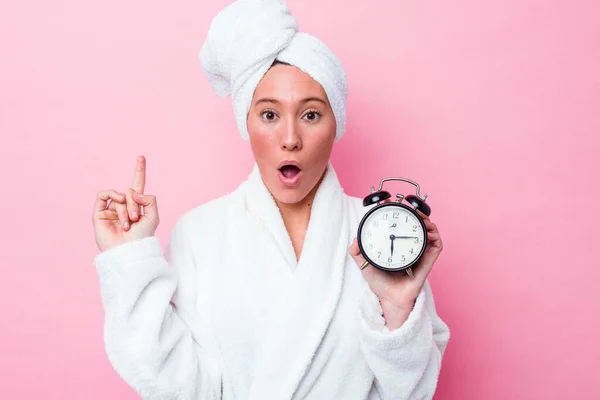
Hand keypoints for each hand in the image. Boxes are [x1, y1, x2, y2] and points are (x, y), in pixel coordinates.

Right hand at [92, 155, 159, 251]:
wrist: (128, 251)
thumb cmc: (142, 237)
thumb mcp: (153, 216)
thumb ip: (149, 199)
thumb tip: (132, 191)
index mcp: (137, 205)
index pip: (138, 184)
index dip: (139, 171)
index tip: (141, 157)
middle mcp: (123, 205)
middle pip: (131, 191)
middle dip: (135, 204)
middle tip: (135, 219)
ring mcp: (111, 208)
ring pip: (119, 195)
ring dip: (126, 209)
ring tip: (127, 223)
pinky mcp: (99, 212)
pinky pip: (103, 194)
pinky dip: (112, 195)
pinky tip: (118, 203)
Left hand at [349, 205, 442, 329]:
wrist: (390, 300)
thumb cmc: (380, 283)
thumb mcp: (364, 265)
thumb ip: (357, 252)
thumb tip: (354, 240)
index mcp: (396, 244)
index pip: (398, 223)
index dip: (395, 211)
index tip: (387, 201)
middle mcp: (409, 245)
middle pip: (415, 223)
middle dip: (412, 211)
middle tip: (403, 204)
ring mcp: (420, 252)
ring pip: (429, 230)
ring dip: (425, 220)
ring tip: (417, 215)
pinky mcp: (428, 261)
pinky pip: (436, 245)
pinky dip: (435, 235)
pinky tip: (428, 230)